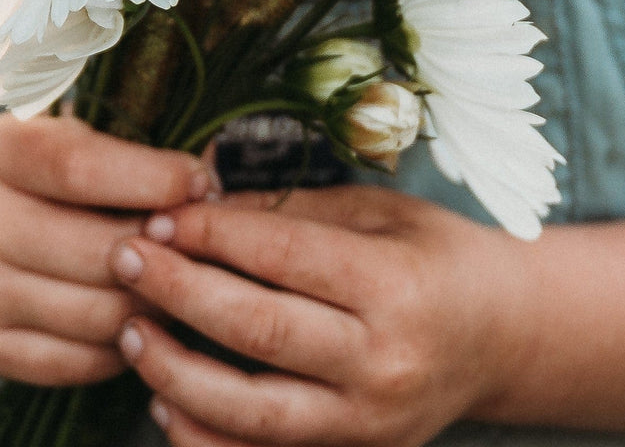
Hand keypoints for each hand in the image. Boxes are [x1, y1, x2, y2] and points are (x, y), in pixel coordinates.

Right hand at [0, 114, 219, 385]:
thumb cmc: (21, 170)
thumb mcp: (55, 133)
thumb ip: (124, 149)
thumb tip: (212, 177)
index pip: (84, 170)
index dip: (155, 178)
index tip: (200, 180)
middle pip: (104, 251)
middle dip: (169, 246)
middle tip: (200, 237)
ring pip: (103, 314)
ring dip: (156, 299)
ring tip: (178, 275)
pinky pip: (82, 360)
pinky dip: (123, 340)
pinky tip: (135, 309)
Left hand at [109, 185, 537, 445]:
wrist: (500, 336)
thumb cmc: (433, 255)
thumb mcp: (375, 211)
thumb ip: (290, 211)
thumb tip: (198, 200)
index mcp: (394, 284)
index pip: (282, 256)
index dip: (212, 234)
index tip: (160, 215)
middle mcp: (383, 362)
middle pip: (258, 330)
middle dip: (179, 291)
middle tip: (124, 258)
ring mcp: (369, 422)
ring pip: (252, 411)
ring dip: (177, 373)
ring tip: (129, 330)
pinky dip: (206, 437)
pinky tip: (164, 403)